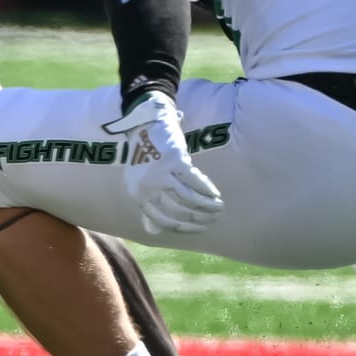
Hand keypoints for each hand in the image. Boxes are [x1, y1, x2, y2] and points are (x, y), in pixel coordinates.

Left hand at [104, 91, 223, 234]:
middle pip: (178, 211)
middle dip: (199, 218)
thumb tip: (152, 231)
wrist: (143, 125)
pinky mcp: (173, 160)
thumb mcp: (138, 182)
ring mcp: (160, 174)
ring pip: (188, 198)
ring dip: (206, 205)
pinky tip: (215, 194)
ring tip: (218, 207)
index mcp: (137, 194)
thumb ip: (146, 206)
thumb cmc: (143, 156)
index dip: (185, 228)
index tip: (200, 229)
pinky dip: (207, 189)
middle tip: (214, 218)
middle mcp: (147, 187)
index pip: (163, 220)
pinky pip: (195, 181)